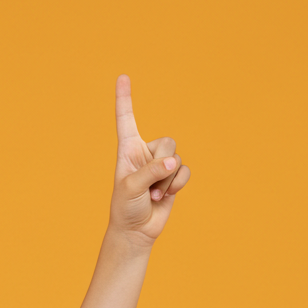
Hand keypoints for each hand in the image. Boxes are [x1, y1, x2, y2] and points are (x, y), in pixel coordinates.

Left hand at [108, 74, 190, 245]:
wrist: (136, 231)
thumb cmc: (125, 208)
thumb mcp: (132, 188)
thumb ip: (152, 171)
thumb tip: (174, 161)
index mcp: (128, 150)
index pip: (126, 120)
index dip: (124, 99)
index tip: (122, 77)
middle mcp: (145, 154)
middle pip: (167, 142)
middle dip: (162, 164)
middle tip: (149, 186)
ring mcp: (160, 165)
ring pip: (177, 157)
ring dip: (168, 179)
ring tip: (153, 194)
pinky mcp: (173, 178)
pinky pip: (185, 171)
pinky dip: (177, 184)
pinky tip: (165, 196)